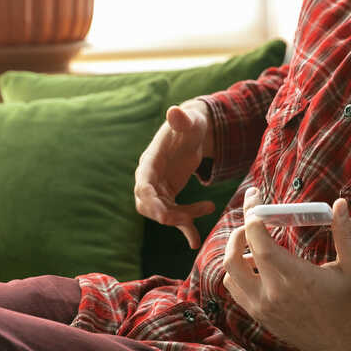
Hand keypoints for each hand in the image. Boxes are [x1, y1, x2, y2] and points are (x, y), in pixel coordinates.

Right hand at [134, 99, 216, 248]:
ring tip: (208, 207)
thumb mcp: (189, 122)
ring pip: (162, 213)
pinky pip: (174, 216)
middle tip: (189, 218)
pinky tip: (194, 240)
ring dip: (182, 218)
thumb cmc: (190, 125)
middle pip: (147, 205)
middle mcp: (150, 177)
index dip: (150, 200)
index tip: (162, 214)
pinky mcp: (169, 196)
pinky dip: (184, 227)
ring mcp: (158, 188)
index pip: (142, 184)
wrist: (193, 132)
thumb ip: (182, 120)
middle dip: (166, 214)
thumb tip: (173, 110)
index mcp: (150, 161)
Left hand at [223, 188, 350, 350]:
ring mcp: (262, 308)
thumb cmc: (349, 304)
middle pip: (235, 255)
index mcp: (295, 278)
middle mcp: (272, 294)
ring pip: (230, 272)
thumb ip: (344, 233)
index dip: (252, 215)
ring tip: (255, 240)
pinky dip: (237, 271)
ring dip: (236, 251)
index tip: (255, 198)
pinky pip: (235, 289)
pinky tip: (255, 264)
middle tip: (254, 217)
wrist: (343, 346)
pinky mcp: (259, 316)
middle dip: (240, 229)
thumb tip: (339, 203)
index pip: (259, 242)